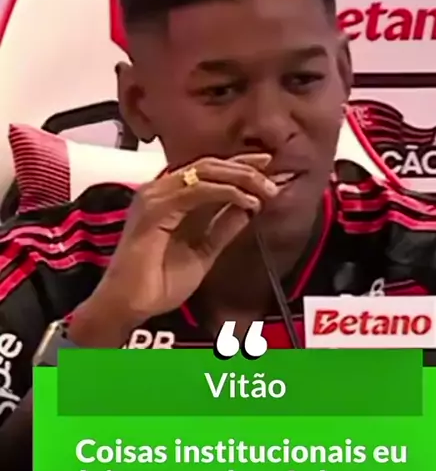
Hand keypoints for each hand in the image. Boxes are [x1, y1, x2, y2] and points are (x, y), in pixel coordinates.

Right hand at [69, 154, 277, 345]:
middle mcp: (161, 190)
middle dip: (245, 167)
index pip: (209, 173)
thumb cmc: (157, 283)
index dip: (240, 168)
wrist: (128, 304)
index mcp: (171, 199)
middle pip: (209, 165)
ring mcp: (155, 196)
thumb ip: (223, 228)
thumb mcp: (204, 252)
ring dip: (240, 177)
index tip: (268, 170)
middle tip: (272, 173)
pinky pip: (197, 190)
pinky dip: (225, 192)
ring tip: (265, 189)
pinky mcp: (154, 207)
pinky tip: (244, 200)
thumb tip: (248, 208)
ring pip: (205, 171)